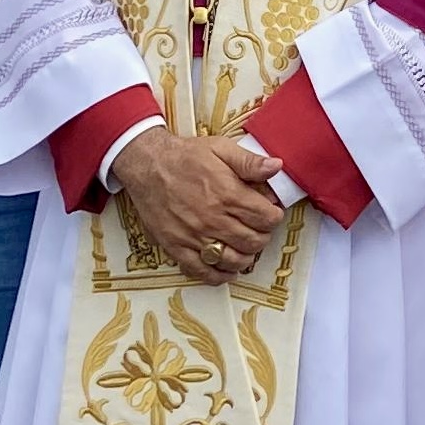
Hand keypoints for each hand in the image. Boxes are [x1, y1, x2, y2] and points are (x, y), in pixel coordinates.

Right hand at [108, 123, 284, 285]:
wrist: (147, 165)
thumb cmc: (184, 157)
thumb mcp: (221, 148)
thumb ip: (250, 161)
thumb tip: (276, 167)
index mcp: (228, 194)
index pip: (266, 218)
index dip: (274, 217)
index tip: (272, 213)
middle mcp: (213, 219)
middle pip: (253, 241)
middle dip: (263, 237)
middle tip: (260, 230)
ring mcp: (194, 236)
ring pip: (232, 260)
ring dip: (246, 258)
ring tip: (246, 248)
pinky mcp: (176, 246)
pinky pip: (201, 270)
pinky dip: (219, 276)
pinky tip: (227, 271)